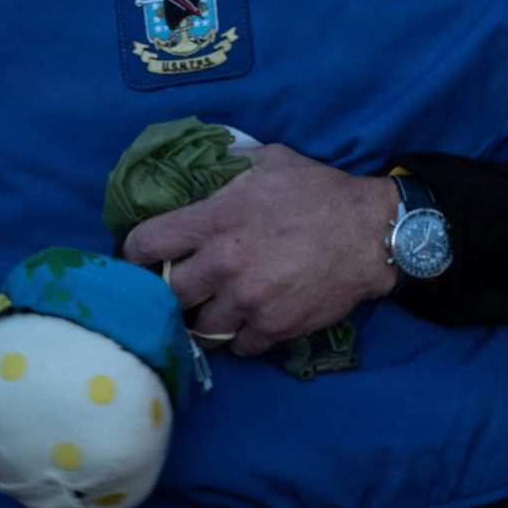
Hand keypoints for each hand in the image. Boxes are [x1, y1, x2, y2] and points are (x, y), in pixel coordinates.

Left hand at [120, 144, 400, 355]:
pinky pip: (237, 346)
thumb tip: (195, 161)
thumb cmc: (320, 192)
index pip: (145, 244)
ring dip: (206, 318)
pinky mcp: (272, 327)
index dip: (136, 253)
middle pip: (168, 293)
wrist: (371, 233)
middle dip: (173, 290)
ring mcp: (248, 300)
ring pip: (199, 327)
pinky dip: (241, 336)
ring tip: (218, 307)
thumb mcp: (270, 160)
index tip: (143, 258)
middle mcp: (225, 263)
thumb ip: (227, 164)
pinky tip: (252, 318)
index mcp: (216, 218)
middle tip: (184, 286)